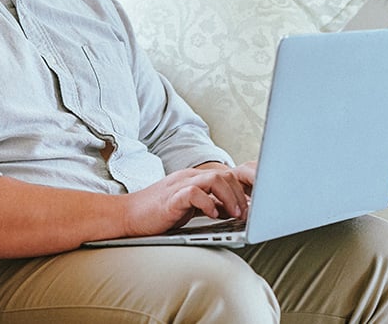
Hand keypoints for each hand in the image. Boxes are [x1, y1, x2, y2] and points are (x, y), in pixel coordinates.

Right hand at [121, 161, 254, 237]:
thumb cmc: (158, 213)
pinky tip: (213, 215)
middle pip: (226, 174)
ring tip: (236, 214)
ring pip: (215, 179)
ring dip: (230, 197)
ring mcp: (180, 185)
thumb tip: (236, 208)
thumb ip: (211, 203)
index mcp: (196, 177)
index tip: (260, 199)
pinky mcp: (171, 198)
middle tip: (248, 214)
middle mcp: (190, 177)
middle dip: (242, 194)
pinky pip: (194, 193)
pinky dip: (208, 204)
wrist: (127, 215)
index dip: (247, 182)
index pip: (228, 171)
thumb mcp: (190, 205)